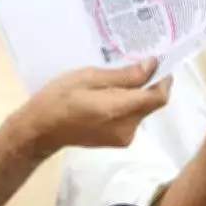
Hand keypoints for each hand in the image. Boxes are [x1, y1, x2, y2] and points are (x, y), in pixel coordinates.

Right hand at [17, 57, 170, 155]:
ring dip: (134, 95)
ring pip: (140, 111)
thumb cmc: (59, 97)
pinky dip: (125, 106)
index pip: (158, 96)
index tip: (158, 62)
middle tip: (132, 65)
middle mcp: (128, 127)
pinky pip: (130, 119)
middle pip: (150, 103)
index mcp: (120, 110)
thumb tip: (151, 66)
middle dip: (146, 85)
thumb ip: (124, 75)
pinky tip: (107, 96)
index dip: (164, 79)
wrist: (40, 129)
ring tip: (114, 80)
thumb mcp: (89, 77)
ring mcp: (123, 138)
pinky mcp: (117, 142)